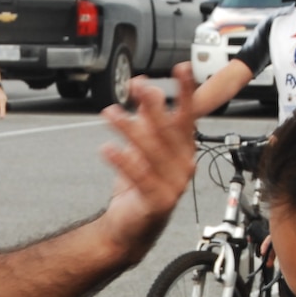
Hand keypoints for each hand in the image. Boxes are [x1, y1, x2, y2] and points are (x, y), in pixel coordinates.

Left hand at [96, 63, 197, 260]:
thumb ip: (146, 117)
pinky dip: (123, 162)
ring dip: (130, 129)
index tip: (181, 70)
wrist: (131, 227)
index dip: (185, 93)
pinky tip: (108, 148)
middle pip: (170, 131)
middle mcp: (183, 165)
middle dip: (154, 107)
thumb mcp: (144, 145)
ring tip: (110, 113)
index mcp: (184, 149)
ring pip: (152, 151)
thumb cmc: (140, 185)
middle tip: (138, 87)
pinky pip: (140, 177)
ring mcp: (173, 184)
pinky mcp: (158, 201)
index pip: (187, 116)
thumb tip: (144, 84)